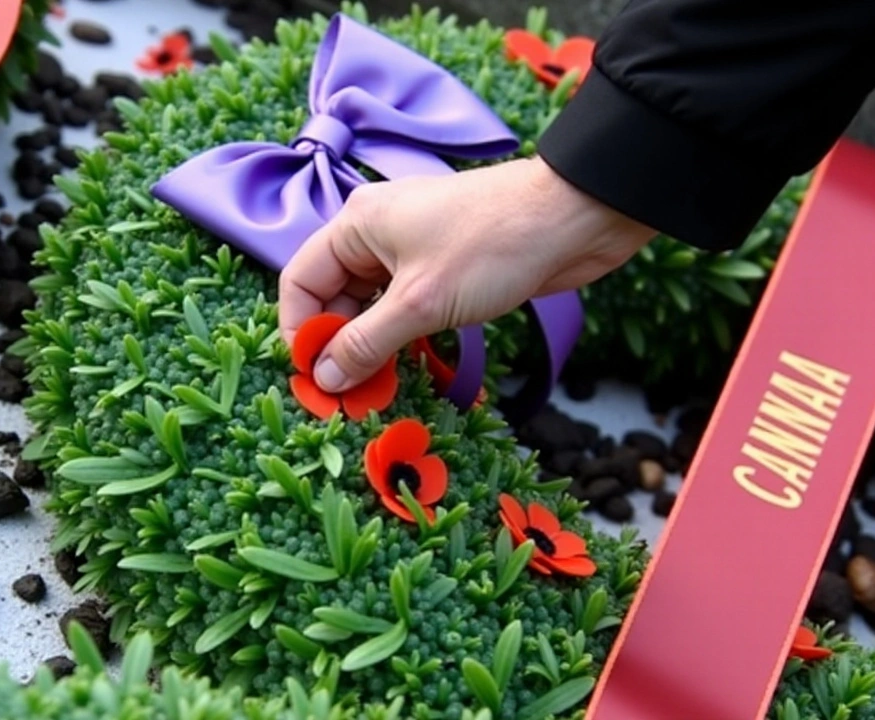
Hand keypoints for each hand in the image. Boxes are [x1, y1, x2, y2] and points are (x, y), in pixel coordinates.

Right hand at [277, 155, 657, 393]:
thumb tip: (324, 379)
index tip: (313, 380)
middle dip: (337, 346)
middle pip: (334, 297)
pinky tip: (405, 370)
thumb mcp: (420, 302)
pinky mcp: (444, 270)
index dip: (300, 332)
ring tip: (374, 392)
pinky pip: (405, 309)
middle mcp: (377, 234)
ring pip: (371, 306)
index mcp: (357, 224)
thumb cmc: (492, 245)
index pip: (300, 281)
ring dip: (371, 347)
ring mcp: (412, 251)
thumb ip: (367, 343)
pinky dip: (401, 339)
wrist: (574, 218)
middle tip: (346, 398)